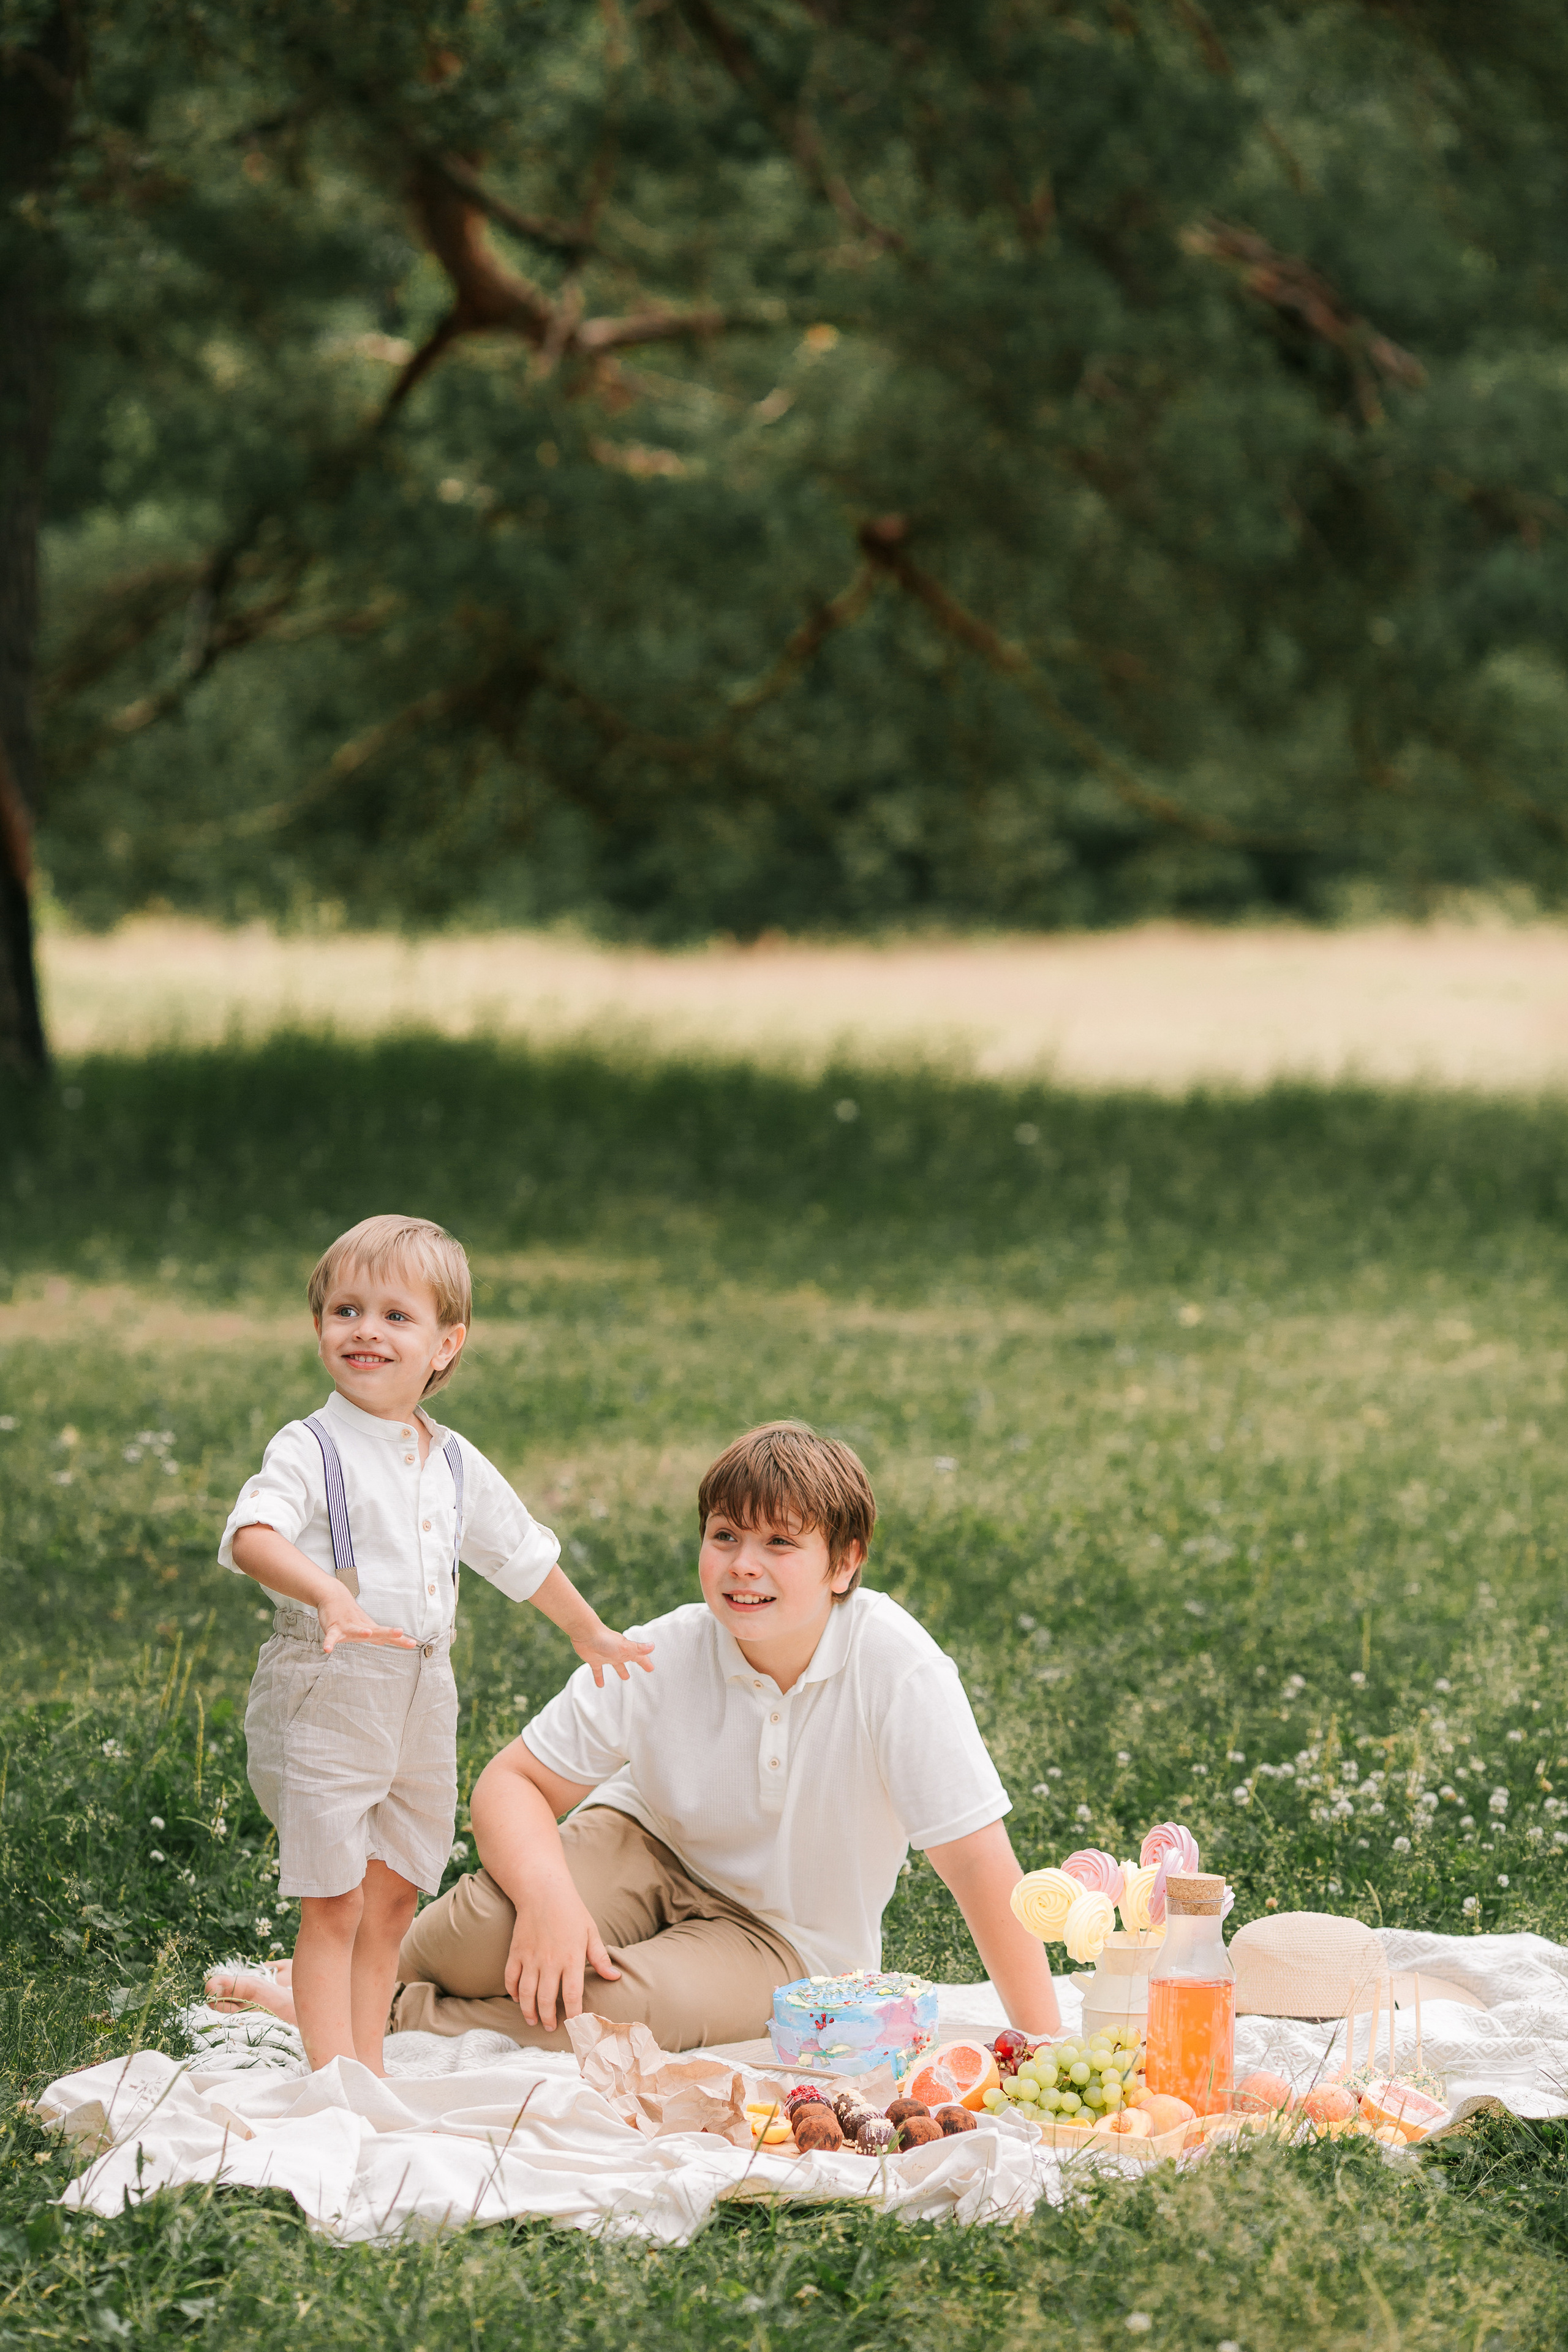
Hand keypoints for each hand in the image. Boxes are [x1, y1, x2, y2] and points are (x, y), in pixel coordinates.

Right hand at [317, 1586, 416, 1652]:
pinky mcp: (334, 1628)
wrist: (333, 1596)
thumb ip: (379, 1636)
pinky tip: (327, 1649)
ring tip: (368, 1633)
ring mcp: (348, 1627)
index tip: (413, 1644)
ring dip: (361, 1632)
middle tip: (399, 1632)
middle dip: (388, 1633)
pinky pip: (331, 1637)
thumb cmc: (351, 1615)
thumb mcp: (366, 1626)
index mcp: (370, 1629)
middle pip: (377, 1632)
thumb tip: (393, 1640)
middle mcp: (361, 1628)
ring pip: (355, 1631)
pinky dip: (329, 1643)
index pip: (388, 1636)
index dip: (399, 1640)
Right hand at [504, 1884, 621, 2027]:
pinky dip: (512, 1992)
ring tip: (533, 2020)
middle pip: (546, 2000)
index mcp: (571, 1958)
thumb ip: (601, 1958)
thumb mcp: (591, 1932)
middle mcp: (550, 1961)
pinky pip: (510, 1978)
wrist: (543, 1891)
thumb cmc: (571, 1911)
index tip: (574, 2024)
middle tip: (550, 2027)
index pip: (572, 1995)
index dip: (573, 2014)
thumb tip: (614, 1977)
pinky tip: (518, 1999)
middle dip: (548, 2018)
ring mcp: (530, 1958)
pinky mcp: (516, 1952)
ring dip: (529, 2011)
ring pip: (526, 1994)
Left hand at [571, 1621, 654, 1687]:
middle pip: (629, 1659)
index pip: (639, 1657)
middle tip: (644, 1669)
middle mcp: (617, 1652)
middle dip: (638, 1663)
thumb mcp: (624, 1646)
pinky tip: (600, 1685)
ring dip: (621, 1670)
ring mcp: (606, 1656)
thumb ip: (638, 1648)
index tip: (651, 1668)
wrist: (585, 1634)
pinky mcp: (594, 1660)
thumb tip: (653, 1646)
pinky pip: (598, 1671)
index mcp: (625, 1650)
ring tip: (625, 1677)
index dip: (645, 1662)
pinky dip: (599, 1677)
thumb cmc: (605, 1639)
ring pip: (616, 1665)